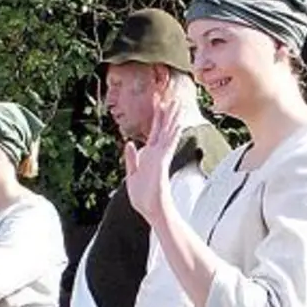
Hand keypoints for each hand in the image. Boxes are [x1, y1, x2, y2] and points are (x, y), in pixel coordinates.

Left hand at [124, 99, 183, 223]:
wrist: (151, 210)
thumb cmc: (143, 197)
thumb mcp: (131, 175)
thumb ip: (131, 158)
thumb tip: (129, 142)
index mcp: (149, 155)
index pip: (154, 131)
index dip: (156, 116)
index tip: (158, 101)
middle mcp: (157, 153)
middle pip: (163, 128)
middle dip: (166, 112)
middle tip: (171, 96)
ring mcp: (161, 157)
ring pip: (168, 133)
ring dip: (173, 119)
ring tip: (178, 104)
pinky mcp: (162, 162)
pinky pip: (168, 145)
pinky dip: (172, 134)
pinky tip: (177, 124)